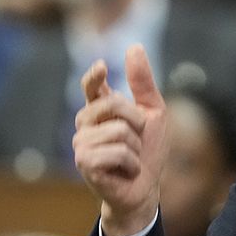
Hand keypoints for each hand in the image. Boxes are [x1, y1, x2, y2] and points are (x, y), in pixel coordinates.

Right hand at [73, 44, 167, 235]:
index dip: (95, 76)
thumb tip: (134, 47)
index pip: (92, 87)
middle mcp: (86, 124)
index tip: (102, 66)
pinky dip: (130, 163)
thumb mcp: (153, 113)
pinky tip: (125, 171)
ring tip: (130, 158)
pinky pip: (117, 152)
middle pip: (112, 104)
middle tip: (137, 140)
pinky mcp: (84, 162)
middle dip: (136, 121)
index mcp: (101, 110)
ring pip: (118, 130)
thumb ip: (143, 83)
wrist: (145, 188)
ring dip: (135, 147)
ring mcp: (81, 143)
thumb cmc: (148, 151)